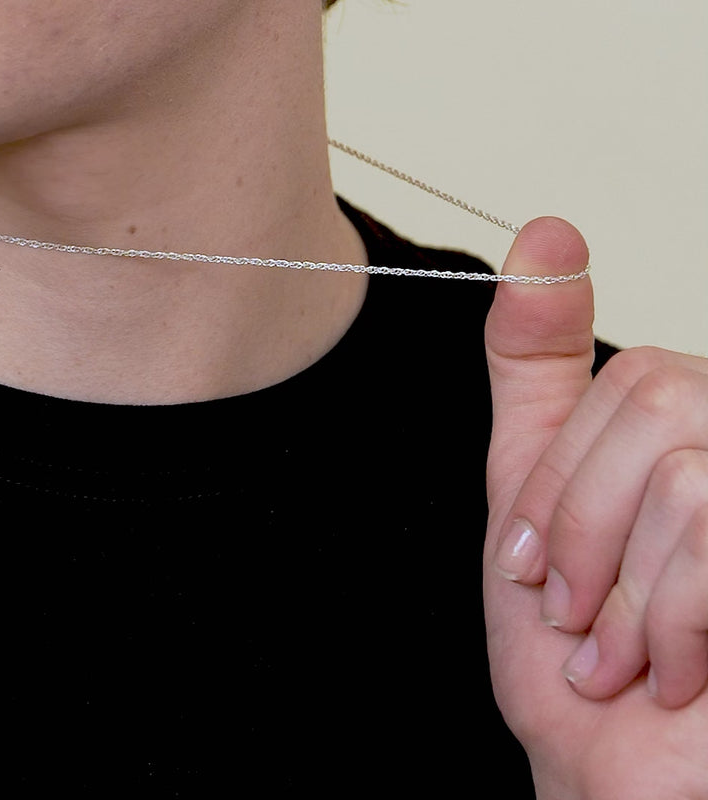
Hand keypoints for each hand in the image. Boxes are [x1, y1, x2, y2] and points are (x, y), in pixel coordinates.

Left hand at [483, 217, 707, 798]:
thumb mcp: (527, 487)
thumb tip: (545, 233)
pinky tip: (672, 674)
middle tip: (568, 608)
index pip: (635, 374)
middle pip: (664, 398)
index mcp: (697, 430)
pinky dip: (666, 621)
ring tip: (615, 652)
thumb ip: (536, 369)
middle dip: (582, 522)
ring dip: (620, 588)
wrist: (609, 767)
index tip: (529, 561)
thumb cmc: (566, 642)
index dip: (560, 475)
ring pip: (691, 474)